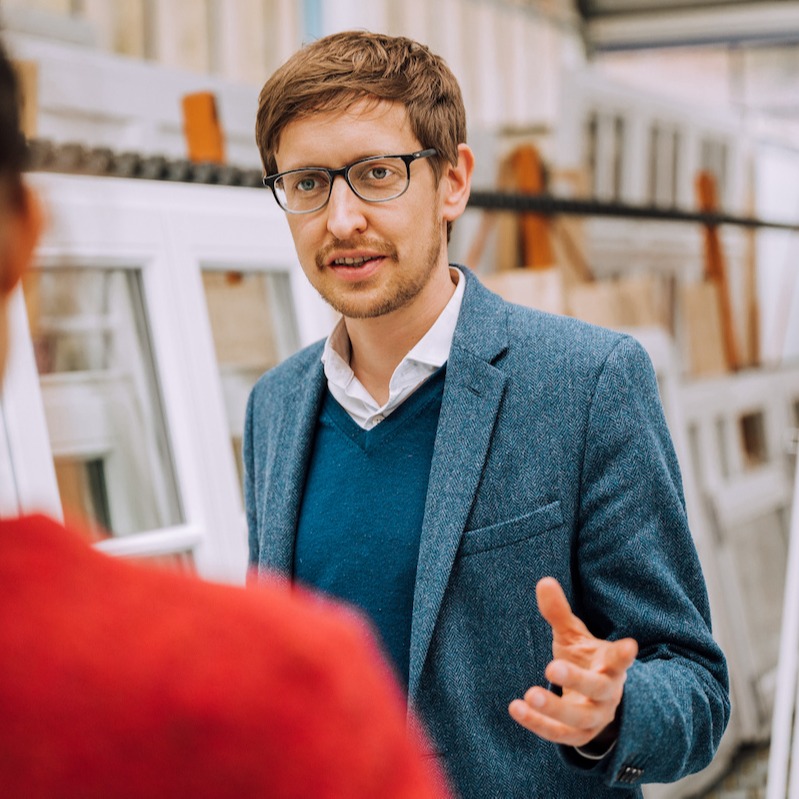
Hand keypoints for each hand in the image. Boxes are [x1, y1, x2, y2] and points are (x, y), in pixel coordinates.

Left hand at [508, 577, 637, 748]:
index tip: (630, 645)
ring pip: (579, 718)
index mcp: (610, 664)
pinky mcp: (580, 735)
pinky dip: (538, 723)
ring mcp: (596, 717)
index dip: (624, 654)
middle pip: (598, 688)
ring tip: (530, 694)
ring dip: (554, 708)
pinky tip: (516, 708)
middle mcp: (608, 692)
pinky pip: (560, 734)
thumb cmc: (584, 659)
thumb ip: (559, 612)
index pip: (620, 659)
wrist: (595, 699)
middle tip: (551, 667)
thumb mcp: (572, 635)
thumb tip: (543, 581)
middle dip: (577, 679)